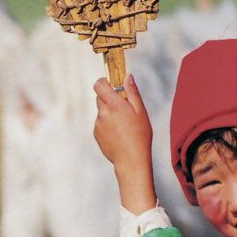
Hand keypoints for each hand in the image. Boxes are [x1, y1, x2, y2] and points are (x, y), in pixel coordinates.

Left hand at [94, 74, 156, 213]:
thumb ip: (132, 92)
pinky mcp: (96, 134)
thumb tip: (127, 76)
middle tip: (123, 107)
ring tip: (124, 125)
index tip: (112, 85)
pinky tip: (119, 134)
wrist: (131, 160)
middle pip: (100, 97)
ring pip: (101, 111)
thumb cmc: (140, 135)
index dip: (104, 82)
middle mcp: (103, 113)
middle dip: (109, 98)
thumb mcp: (140, 112)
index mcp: (114, 105)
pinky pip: (100, 123)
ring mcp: (97, 124)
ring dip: (109, 112)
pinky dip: (107, 124)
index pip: (99, 85)